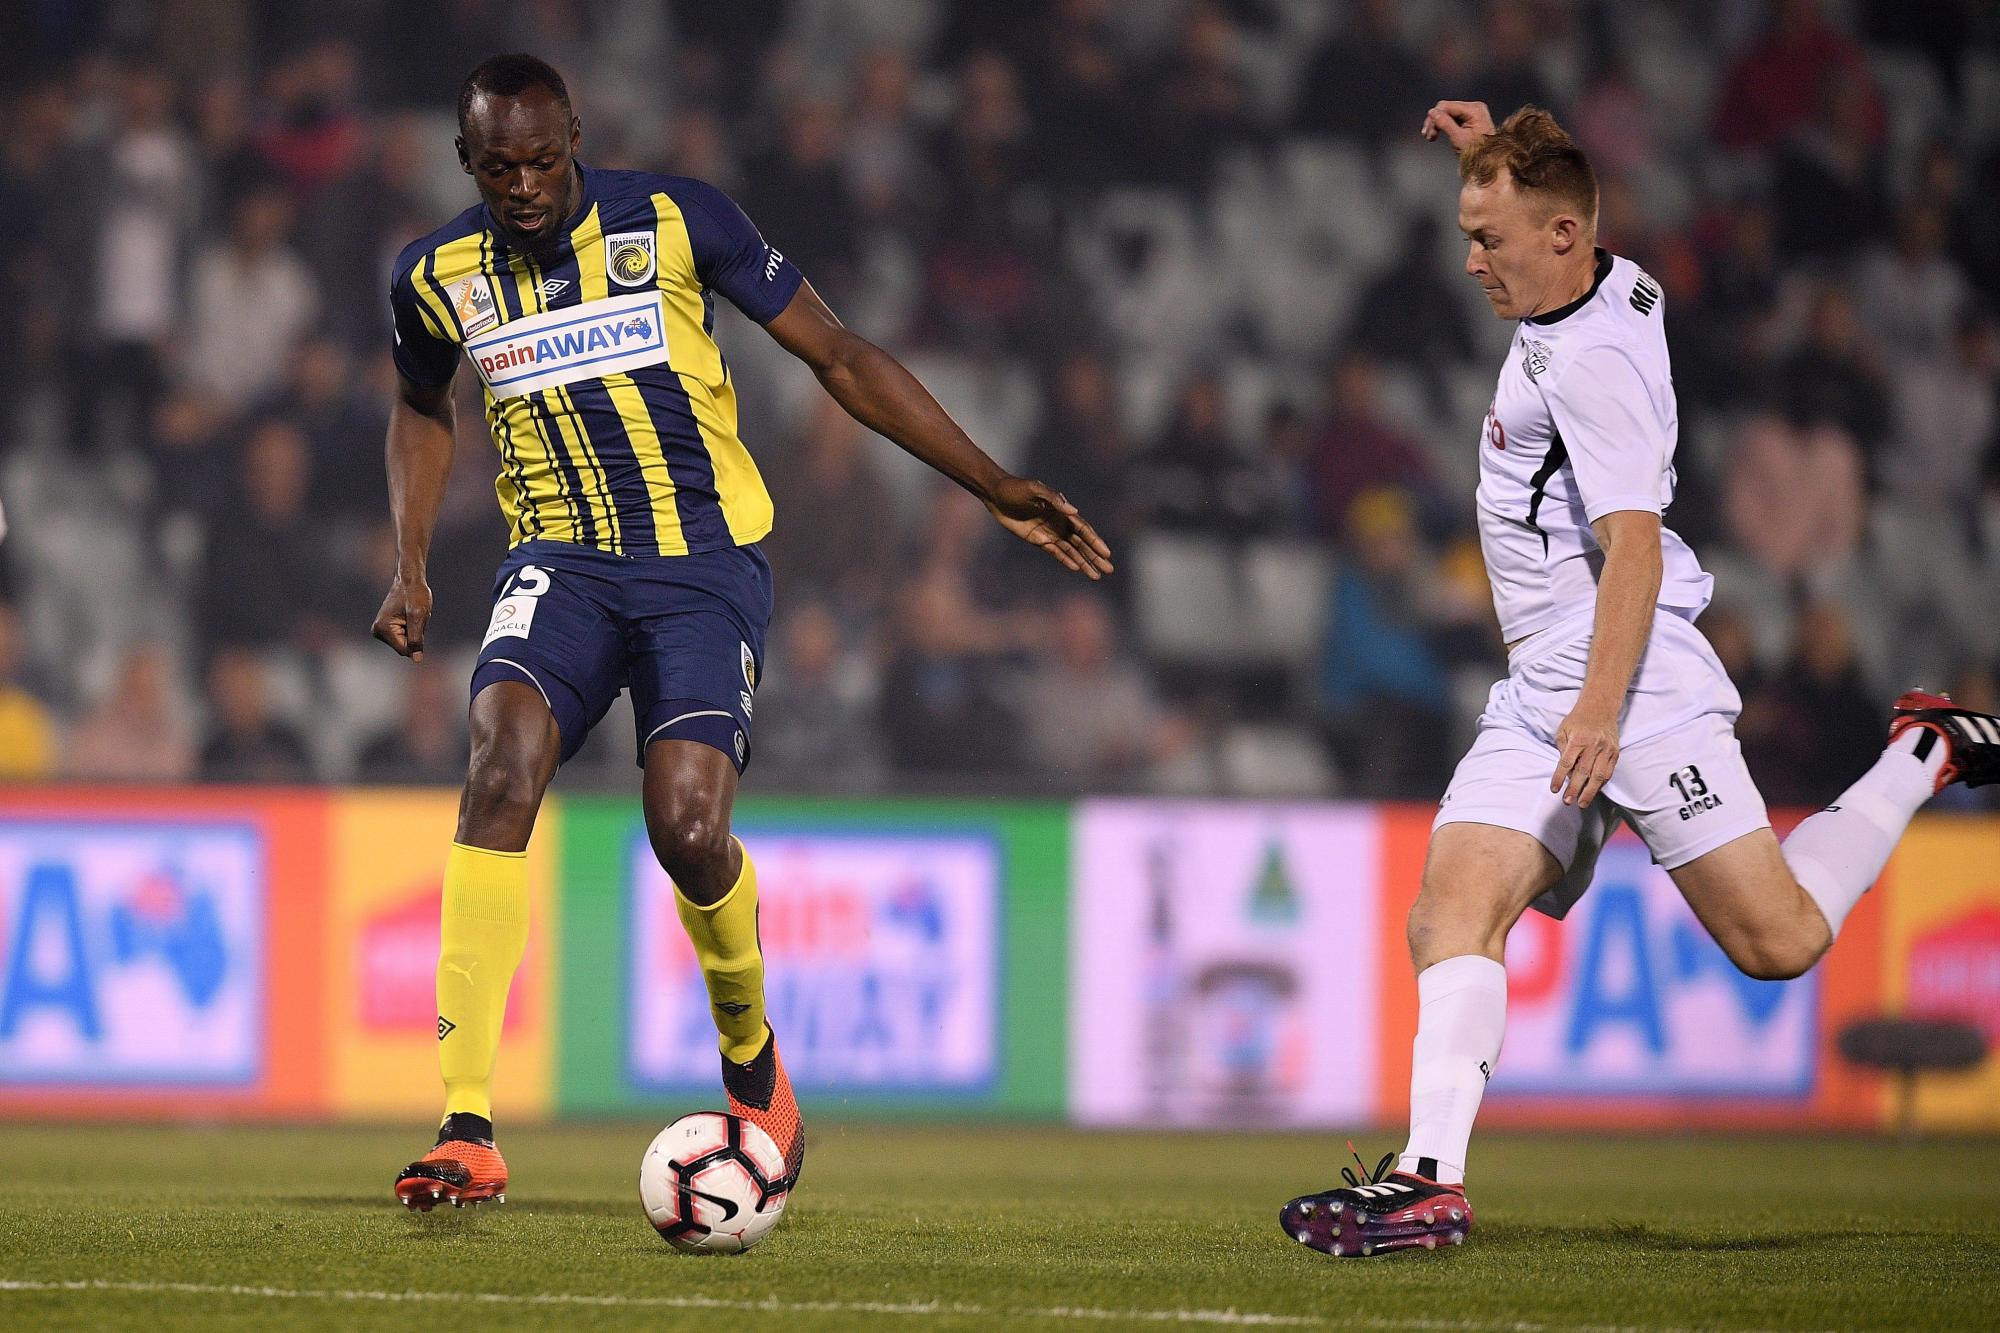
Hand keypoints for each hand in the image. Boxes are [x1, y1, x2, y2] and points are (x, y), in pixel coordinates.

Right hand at [372, 573, 432, 660]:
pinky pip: (405, 638)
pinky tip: (410, 616)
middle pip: (404, 648)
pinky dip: (412, 629)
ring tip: (412, 616)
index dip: (417, 641)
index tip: (416, 621)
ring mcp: (381, 631)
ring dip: (415, 632)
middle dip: (415, 635)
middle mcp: (377, 632)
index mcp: (382, 629)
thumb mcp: (419, 616)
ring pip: (406, 643)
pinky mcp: (387, 630)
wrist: (410, 581)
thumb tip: (416, 659)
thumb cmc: (415, 595)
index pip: (405, 650)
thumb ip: (416, 639)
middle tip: (415, 617)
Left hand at [984, 475, 1114, 579]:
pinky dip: (1066, 560)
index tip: (1107, 553)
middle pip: (1082, 543)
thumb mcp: (1035, 489)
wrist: (996, 494)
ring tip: (1096, 576)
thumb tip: (1074, 511)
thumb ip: (1054, 499)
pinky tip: (1076, 569)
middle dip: (1095, 557)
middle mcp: (1060, 523)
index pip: (1083, 529)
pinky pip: (1055, 552)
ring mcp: (1050, 532)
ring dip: (1084, 563)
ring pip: (1071, 551)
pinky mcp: (1038, 539)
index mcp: (1062, 510)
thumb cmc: (1016, 488)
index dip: (1095, 542)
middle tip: (1109, 570)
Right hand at [1421, 100, 1494, 150]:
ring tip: (1431, 137)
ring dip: (1438, 124)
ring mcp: (1472, 112)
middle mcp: (1474, 107)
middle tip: (1428, 136)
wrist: (1490, 161)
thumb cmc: (1478, 153)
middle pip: (1446, 108)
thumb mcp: (1459, 138)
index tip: (1427, 133)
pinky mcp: (1469, 118)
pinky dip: (1444, 126)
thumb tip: (1432, 112)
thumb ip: (1445, 123)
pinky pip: (1452, 118)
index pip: (1446, 106)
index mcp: (1474, 109)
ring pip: (1447, 113)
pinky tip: (1438, 134)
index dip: (1434, 118)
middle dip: (1435, 121)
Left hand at [1550, 705, 1618, 807]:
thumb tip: (1565, 772)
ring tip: (1582, 803)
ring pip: (1598, 775)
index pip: (1566, 763)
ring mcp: (1606, 750)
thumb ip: (1563, 750)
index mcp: (1578, 739)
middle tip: (1567, 801)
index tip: (1554, 790)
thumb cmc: (1577, 720)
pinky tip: (1593, 792)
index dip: (1559, 778)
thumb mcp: (1563, 730)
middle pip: (1583, 772)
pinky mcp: (1615, 753)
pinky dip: (1601, 784)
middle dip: (1574, 789)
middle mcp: (1594, 745)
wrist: (1600, 708)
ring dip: (1590, 792)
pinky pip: (1608, 772)